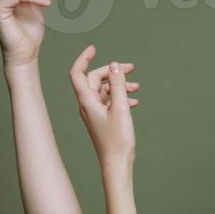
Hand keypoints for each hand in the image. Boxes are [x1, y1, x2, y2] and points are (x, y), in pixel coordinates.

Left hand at [69, 45, 139, 167]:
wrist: (116, 165)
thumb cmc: (117, 141)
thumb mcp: (120, 109)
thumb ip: (118, 85)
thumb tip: (115, 65)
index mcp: (87, 101)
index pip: (78, 73)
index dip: (84, 58)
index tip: (94, 48)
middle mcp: (87, 105)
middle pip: (95, 80)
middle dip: (112, 72)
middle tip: (131, 68)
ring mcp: (94, 113)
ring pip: (104, 91)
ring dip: (119, 85)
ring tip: (136, 87)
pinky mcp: (102, 120)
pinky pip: (109, 102)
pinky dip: (120, 98)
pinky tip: (134, 101)